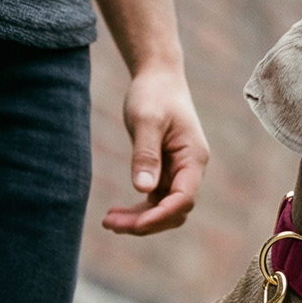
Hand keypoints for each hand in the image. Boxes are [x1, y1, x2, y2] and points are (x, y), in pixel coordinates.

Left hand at [102, 62, 209, 234]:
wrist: (157, 78)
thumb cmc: (154, 94)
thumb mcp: (146, 121)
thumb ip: (146, 154)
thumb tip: (143, 189)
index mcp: (193, 158)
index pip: (183, 198)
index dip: (161, 215)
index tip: (135, 224)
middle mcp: (190, 169)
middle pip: (174, 211)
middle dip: (145, 222)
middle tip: (109, 224)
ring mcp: (178, 173)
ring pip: (163, 210)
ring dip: (138, 220)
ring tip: (108, 221)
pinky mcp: (165, 173)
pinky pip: (154, 201)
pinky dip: (137, 210)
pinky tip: (115, 213)